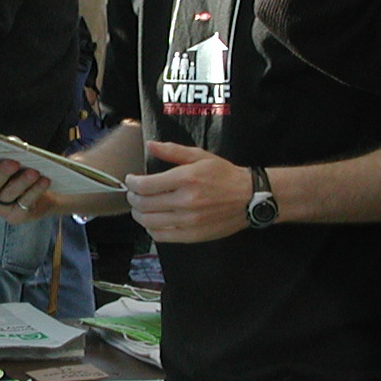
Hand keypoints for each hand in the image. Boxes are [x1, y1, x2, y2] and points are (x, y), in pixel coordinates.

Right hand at [0, 148, 58, 221]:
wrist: (44, 197)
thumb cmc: (24, 173)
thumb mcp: (18, 158)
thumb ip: (12, 148)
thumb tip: (12, 142)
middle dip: (1, 172)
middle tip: (13, 162)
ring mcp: (0, 208)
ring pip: (9, 194)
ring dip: (22, 182)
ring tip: (34, 172)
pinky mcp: (15, 217)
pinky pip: (24, 204)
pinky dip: (35, 191)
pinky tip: (44, 181)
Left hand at [123, 141, 253, 242]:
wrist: (250, 198)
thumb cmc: (224, 174)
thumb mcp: (200, 156)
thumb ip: (173, 151)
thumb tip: (149, 145)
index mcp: (187, 178)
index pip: (145, 185)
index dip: (131, 183)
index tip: (130, 180)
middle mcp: (186, 201)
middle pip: (143, 204)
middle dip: (132, 197)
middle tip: (133, 193)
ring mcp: (189, 221)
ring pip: (148, 222)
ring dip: (138, 214)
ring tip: (140, 207)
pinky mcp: (192, 235)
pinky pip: (161, 236)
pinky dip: (151, 229)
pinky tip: (153, 221)